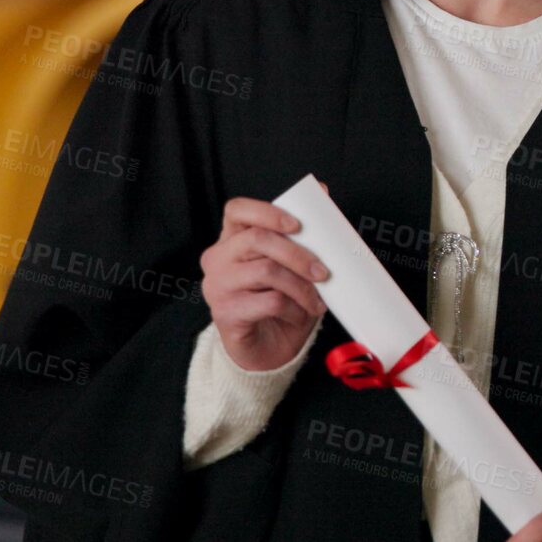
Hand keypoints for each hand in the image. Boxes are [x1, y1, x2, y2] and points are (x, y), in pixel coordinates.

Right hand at [200, 184, 332, 371]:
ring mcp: (217, 286)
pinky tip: (300, 315)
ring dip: (301, 286)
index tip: (297, 225)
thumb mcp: (293, 266)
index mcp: (232, 239)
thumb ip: (302, 233)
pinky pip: (268, 302)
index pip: (237, 210)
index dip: (267, 212)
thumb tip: (322, 191)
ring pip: (266, 271)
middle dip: (298, 254)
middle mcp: (218, 258)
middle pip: (257, 239)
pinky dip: (294, 308)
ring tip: (317, 300)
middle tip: (324, 272)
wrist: (266, 350)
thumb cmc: (281, 302)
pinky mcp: (224, 313)